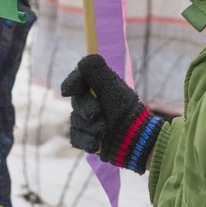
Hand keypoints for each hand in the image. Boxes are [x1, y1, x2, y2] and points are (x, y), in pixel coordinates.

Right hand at [61, 54, 162, 173]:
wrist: (136, 140)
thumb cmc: (126, 110)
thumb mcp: (112, 87)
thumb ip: (97, 70)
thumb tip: (81, 62)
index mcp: (99, 87)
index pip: (77, 80)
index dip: (72, 83)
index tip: (69, 90)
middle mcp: (92, 102)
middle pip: (77, 102)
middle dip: (86, 108)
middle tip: (99, 114)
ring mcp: (88, 121)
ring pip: (75, 121)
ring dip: (90, 127)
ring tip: (105, 130)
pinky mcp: (87, 138)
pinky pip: (75, 137)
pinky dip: (85, 141)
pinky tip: (95, 144)